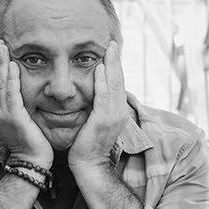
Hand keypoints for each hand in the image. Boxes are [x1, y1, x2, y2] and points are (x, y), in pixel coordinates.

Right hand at [0, 40, 52, 167]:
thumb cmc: (31, 143)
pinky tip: (12, 65)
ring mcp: (3, 115)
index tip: (1, 52)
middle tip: (0, 43)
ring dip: (1, 64)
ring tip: (4, 48)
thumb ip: (20, 106)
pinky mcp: (13, 117)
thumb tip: (24, 94)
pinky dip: (10, 79)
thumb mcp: (22, 121)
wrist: (31, 162)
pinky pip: (10, 94)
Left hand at [69, 41, 128, 175]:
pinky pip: (103, 97)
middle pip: (120, 81)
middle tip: (112, 43)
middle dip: (116, 61)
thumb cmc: (88, 145)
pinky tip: (98, 69)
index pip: (118, 85)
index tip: (112, 51)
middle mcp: (119, 112)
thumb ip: (97, 107)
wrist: (89, 165)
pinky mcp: (103, 121)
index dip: (116, 67)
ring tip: (108, 49)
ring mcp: (113, 116)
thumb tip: (92, 94)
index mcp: (118, 111)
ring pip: (115, 86)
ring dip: (111, 66)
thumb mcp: (95, 122)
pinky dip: (102, 82)